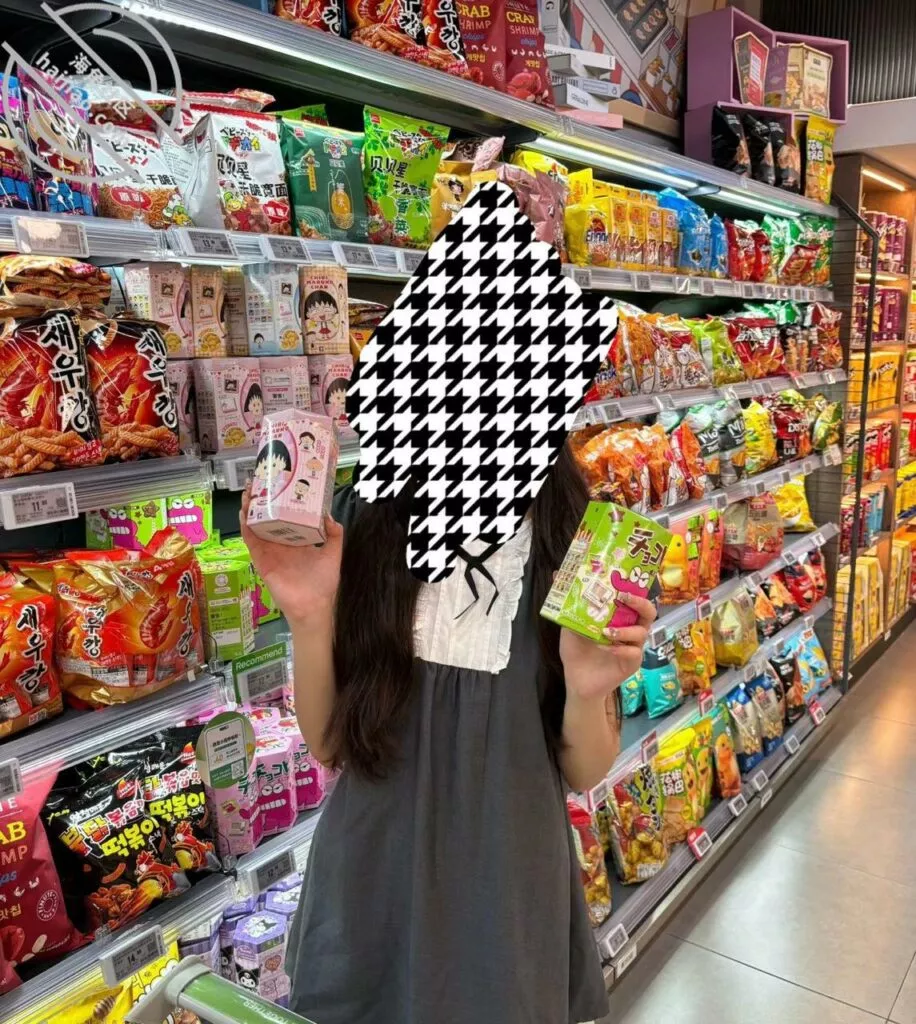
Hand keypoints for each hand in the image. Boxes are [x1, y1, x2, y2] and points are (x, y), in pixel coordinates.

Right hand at [240, 488, 342, 624]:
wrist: (314, 606)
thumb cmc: (323, 582)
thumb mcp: (333, 553)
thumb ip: (334, 534)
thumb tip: (329, 514)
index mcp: (296, 540)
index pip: (285, 515)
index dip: (280, 501)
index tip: (278, 484)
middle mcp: (281, 542)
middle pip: (267, 517)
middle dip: (262, 500)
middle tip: (259, 481)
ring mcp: (269, 550)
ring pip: (255, 525)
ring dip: (250, 509)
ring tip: (249, 492)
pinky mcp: (262, 560)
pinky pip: (251, 541)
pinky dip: (246, 527)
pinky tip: (245, 514)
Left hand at [560, 593, 656, 701]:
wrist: (576, 680)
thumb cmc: (576, 651)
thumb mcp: (570, 626)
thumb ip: (570, 607)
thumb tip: (560, 579)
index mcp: (619, 619)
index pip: (634, 600)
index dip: (634, 591)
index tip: (622, 585)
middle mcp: (630, 630)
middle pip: (648, 613)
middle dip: (640, 604)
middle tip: (624, 598)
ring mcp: (632, 647)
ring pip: (641, 633)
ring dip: (624, 629)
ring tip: (606, 632)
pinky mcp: (632, 664)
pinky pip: (635, 653)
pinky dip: (622, 649)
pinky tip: (608, 649)